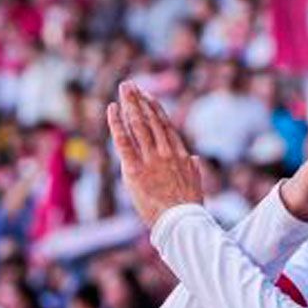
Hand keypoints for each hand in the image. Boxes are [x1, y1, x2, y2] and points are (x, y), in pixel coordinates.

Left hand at [107, 83, 205, 229]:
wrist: (181, 222)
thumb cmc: (188, 207)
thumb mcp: (196, 184)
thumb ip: (194, 169)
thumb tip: (195, 159)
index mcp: (179, 154)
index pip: (165, 125)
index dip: (155, 108)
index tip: (148, 96)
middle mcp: (165, 151)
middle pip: (150, 119)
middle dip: (139, 100)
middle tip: (130, 85)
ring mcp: (150, 159)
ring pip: (138, 124)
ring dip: (129, 104)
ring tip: (123, 89)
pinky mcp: (135, 169)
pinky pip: (123, 141)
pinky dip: (116, 123)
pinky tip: (111, 109)